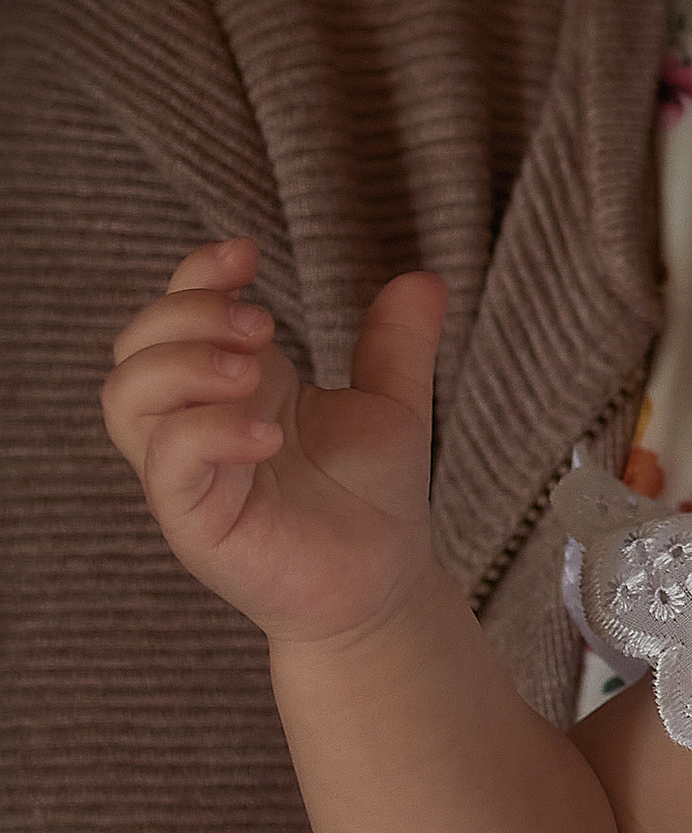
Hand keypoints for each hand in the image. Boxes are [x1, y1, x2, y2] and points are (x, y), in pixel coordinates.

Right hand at [100, 238, 450, 644]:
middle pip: (135, 344)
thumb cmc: (374, 496)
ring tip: (253, 367)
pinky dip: (208, 432)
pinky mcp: (195, 520)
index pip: (175, 313)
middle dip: (186, 311)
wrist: (386, 581)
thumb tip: (424, 278)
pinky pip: (168, 464)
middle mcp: (198, 420)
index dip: (197, 273)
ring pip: (126, 397)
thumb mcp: (394, 405)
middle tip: (262, 321)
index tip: (249, 251)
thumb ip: (399, 344)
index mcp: (235, 383)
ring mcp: (189, 471)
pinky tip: (269, 432)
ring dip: (181, 362)